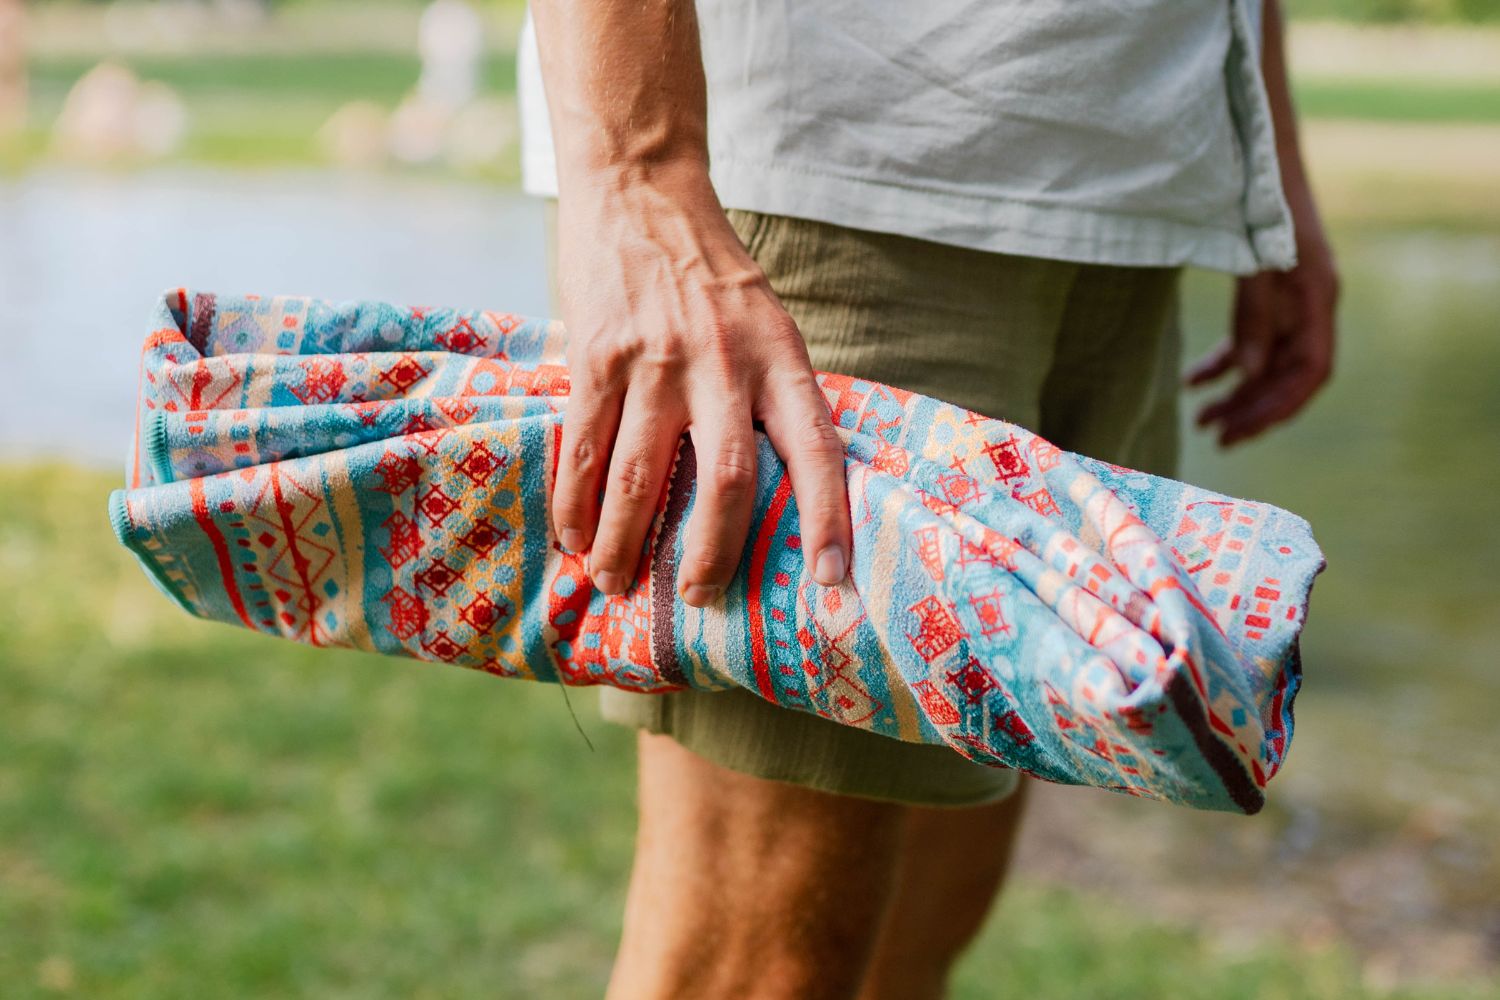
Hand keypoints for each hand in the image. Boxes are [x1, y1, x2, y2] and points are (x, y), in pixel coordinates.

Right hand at [551, 160, 851, 606]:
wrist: (641, 189)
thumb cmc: (711, 272)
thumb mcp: (768, 323)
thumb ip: (773, 394)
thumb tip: (779, 489)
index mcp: (780, 358)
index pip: (817, 450)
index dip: (828, 521)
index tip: (831, 581)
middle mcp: (724, 363)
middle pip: (725, 483)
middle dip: (710, 556)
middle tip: (697, 597)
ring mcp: (656, 361)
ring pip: (640, 480)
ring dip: (622, 544)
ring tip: (614, 581)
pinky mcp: (597, 356)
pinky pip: (583, 449)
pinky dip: (574, 505)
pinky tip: (571, 537)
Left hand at [1188, 181, 1338, 446]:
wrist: (1258, 145)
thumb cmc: (1257, 195)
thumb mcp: (1253, 257)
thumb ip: (1253, 314)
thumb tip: (1246, 375)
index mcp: (1318, 295)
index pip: (1310, 371)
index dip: (1277, 407)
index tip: (1238, 433)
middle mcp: (1311, 301)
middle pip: (1289, 374)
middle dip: (1252, 408)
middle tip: (1211, 436)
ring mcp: (1292, 296)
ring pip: (1268, 362)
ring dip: (1236, 393)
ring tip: (1199, 418)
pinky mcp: (1269, 289)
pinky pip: (1252, 339)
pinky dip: (1223, 363)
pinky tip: (1193, 380)